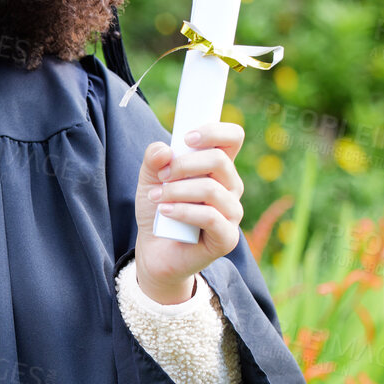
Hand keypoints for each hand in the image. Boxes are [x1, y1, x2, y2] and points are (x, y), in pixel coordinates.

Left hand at [132, 123, 245, 303]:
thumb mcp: (150, 179)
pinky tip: (166, 212)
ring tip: (156, 197)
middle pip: (219, 160)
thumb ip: (154, 159)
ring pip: (212, 189)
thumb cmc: (159, 210)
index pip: (233, 137)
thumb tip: (165, 150)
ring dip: (178, 190)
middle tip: (161, 176)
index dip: (213, 131)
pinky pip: (210, 217)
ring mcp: (232, 213)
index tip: (186, 139)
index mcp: (219, 168)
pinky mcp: (227, 238)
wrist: (154, 251)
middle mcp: (231, 188)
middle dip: (184, 164)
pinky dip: (184, 211)